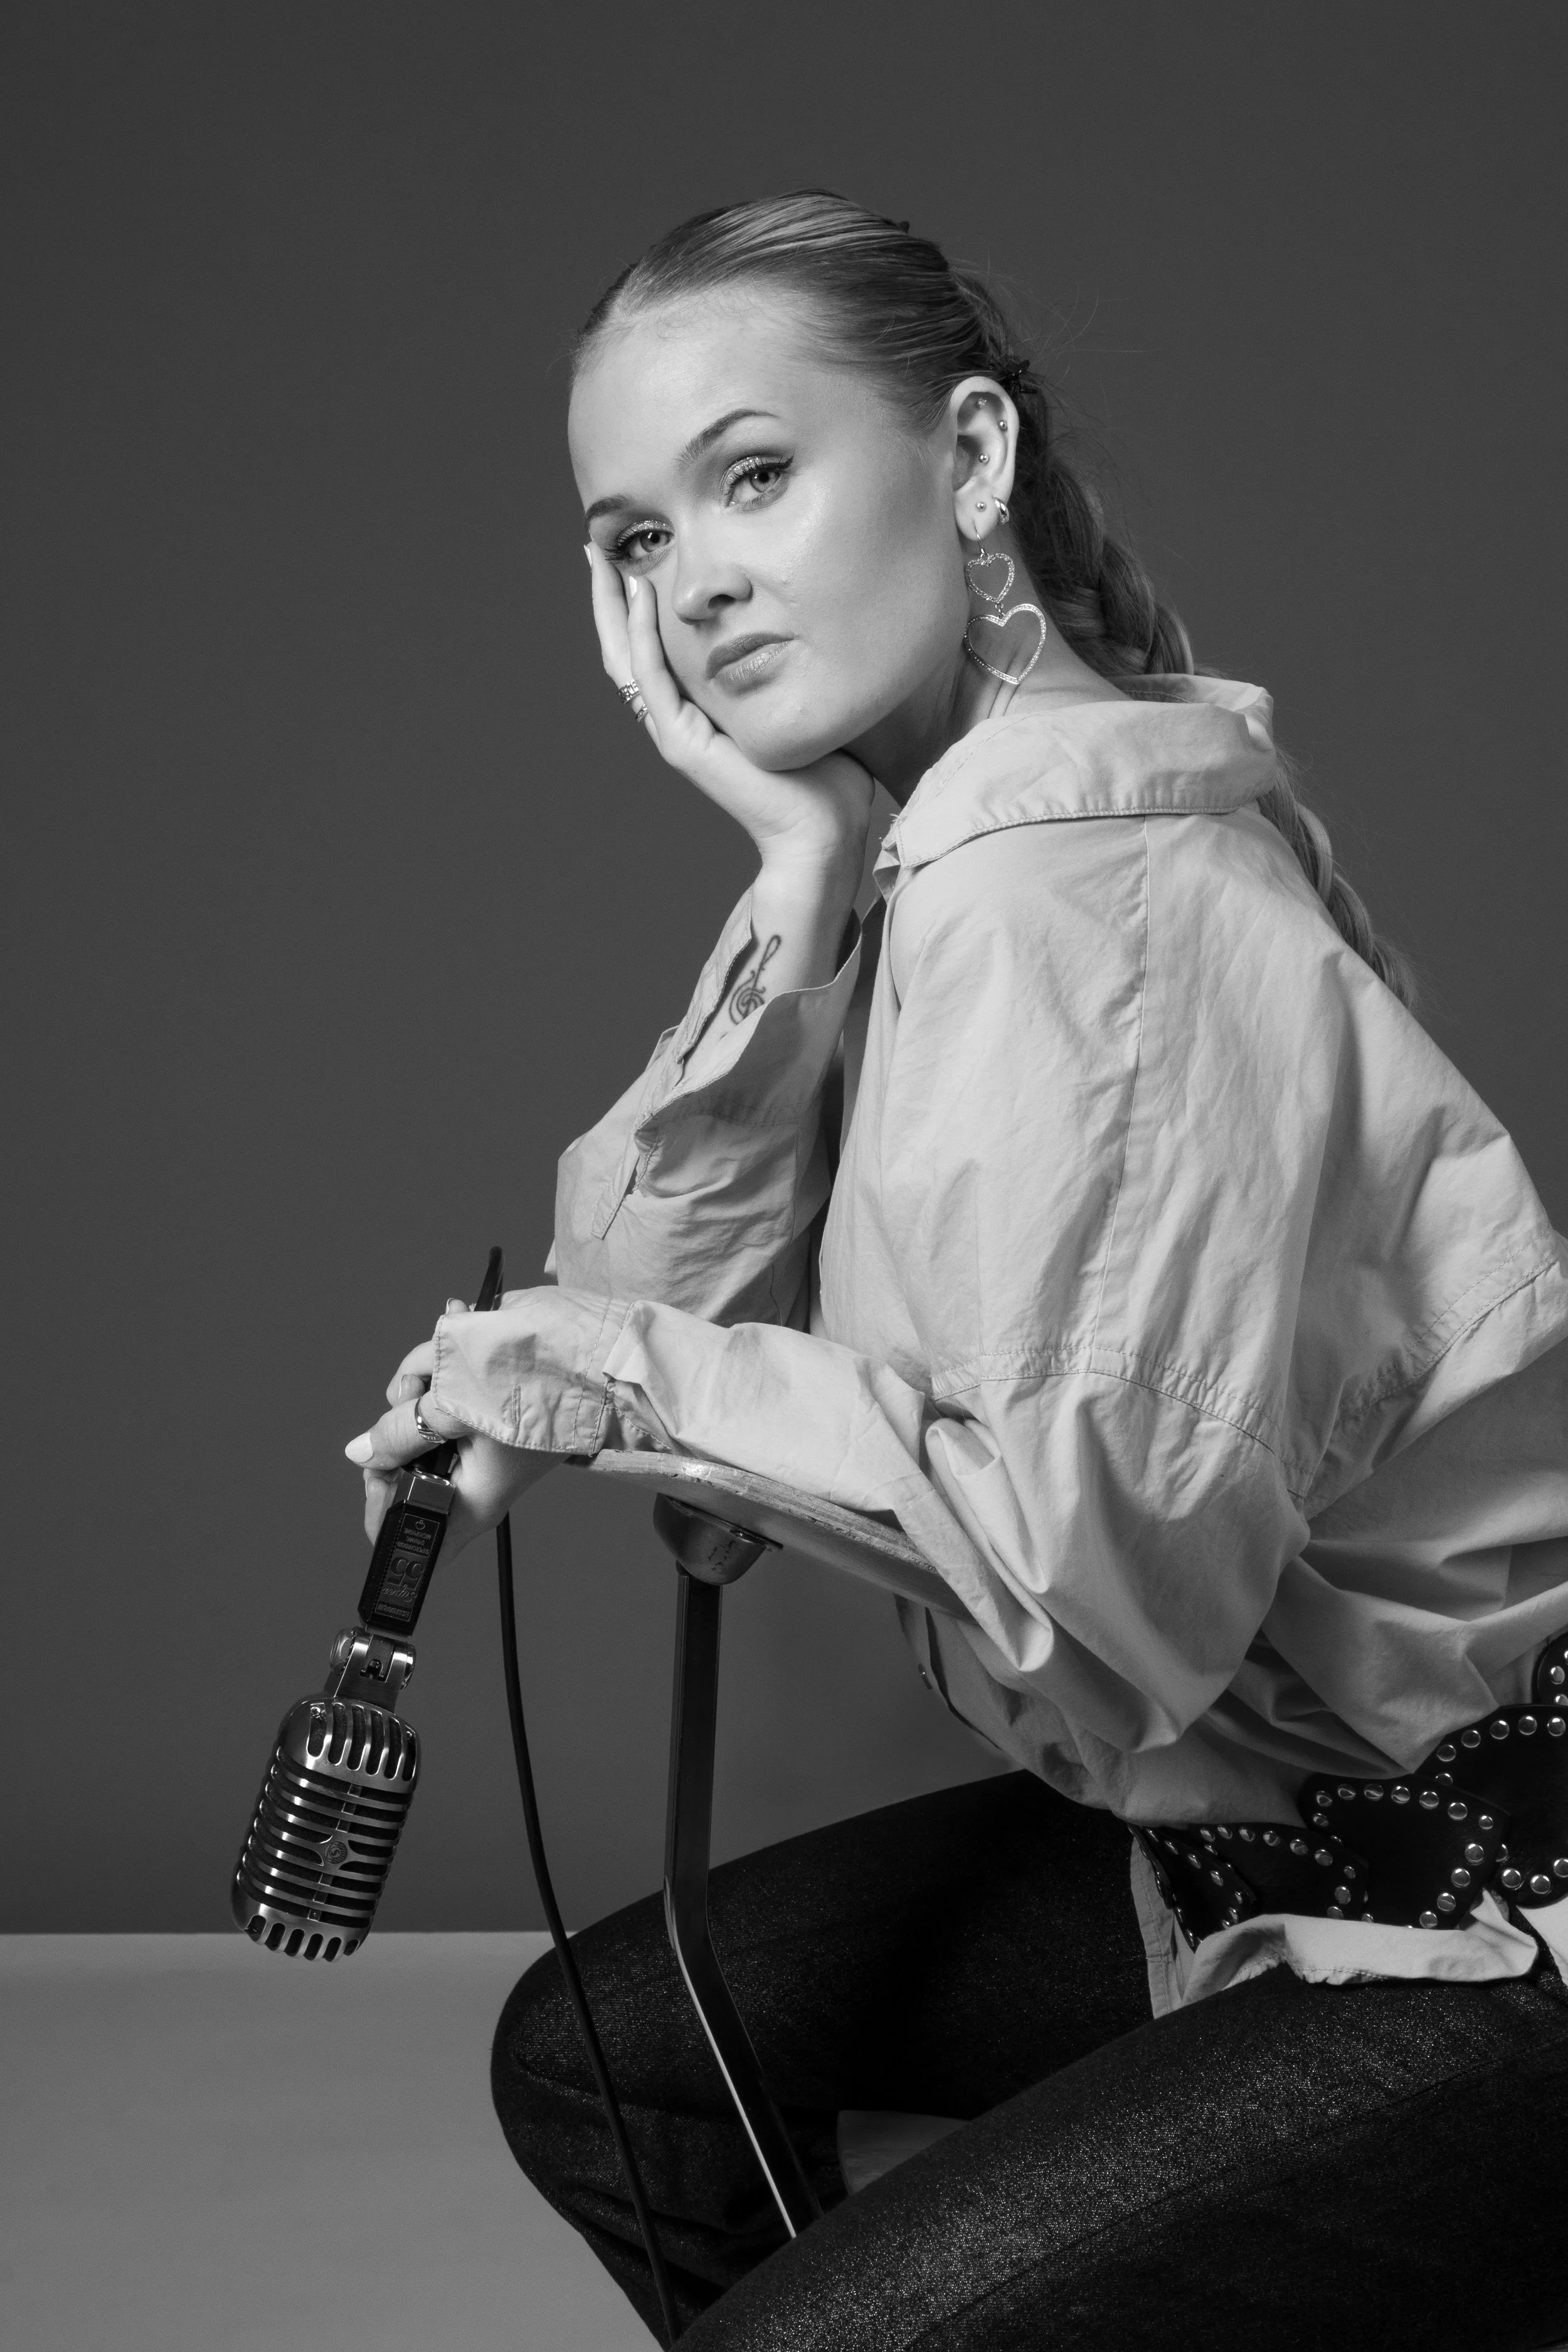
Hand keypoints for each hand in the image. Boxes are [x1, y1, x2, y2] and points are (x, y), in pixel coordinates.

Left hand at [345, 1345, 561, 1559]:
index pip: (406, 1534)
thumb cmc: (539, 1387)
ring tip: (455, 1357)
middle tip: (423, 1393)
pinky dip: (443, 1360)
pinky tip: (463, 1337)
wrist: (595, 1346)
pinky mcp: (480, 1406)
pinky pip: (437, 1385)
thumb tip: (359, 1453)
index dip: (381, 1502)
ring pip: (413, 1413)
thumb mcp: (458, 1407)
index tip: (386, 1460)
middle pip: (400, 1463)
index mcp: (469, 1501)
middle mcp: (468, 1475)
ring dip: (423, 1375)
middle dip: (401, 1417)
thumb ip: (401, 1432)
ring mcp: (474, 1439)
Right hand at [589, 544, 872, 884]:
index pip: (652, 649)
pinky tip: (640, 593)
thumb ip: (787, 672)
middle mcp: (677, 721)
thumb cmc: (824, 778)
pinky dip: (642, 634)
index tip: (632, 556)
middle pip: (625, 648)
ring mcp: (674, 733)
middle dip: (608, 596)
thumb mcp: (799, 706)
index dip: (636, 605)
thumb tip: (810, 629)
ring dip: (610, 606)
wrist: (821, 833)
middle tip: (594, 546)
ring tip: (599, 558)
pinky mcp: (682, 743)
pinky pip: (652, 677)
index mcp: (699, 713)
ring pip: (625, 657)